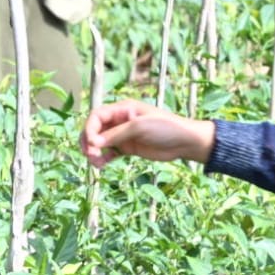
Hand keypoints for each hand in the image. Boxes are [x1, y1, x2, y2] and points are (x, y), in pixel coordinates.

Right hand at [80, 100, 215, 167]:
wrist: (185, 142)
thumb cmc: (165, 127)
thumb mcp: (139, 127)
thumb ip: (116, 134)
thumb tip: (94, 142)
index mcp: (122, 109)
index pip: (97, 116)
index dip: (90, 129)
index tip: (92, 144)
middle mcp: (119, 121)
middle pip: (95, 130)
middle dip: (89, 142)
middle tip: (91, 155)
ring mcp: (123, 135)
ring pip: (99, 143)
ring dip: (94, 152)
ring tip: (96, 163)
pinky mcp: (127, 148)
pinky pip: (109, 153)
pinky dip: (102, 158)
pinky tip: (102, 165)